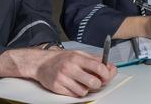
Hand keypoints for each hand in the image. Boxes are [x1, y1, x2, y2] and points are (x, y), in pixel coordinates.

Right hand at [0, 48, 116, 96]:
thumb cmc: (61, 59)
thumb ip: (94, 59)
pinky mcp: (57, 88)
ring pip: (84, 91)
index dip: (107, 73)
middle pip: (93, 82)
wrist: (41, 63)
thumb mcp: (78, 53)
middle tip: (96, 82)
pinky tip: (74, 85)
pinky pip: (74, 95)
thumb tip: (109, 66)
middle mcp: (70, 67)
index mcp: (77, 57)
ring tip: (82, 82)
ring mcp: (63, 78)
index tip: (107, 75)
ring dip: (86, 89)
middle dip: (98, 84)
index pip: (98, 67)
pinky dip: (77, 92)